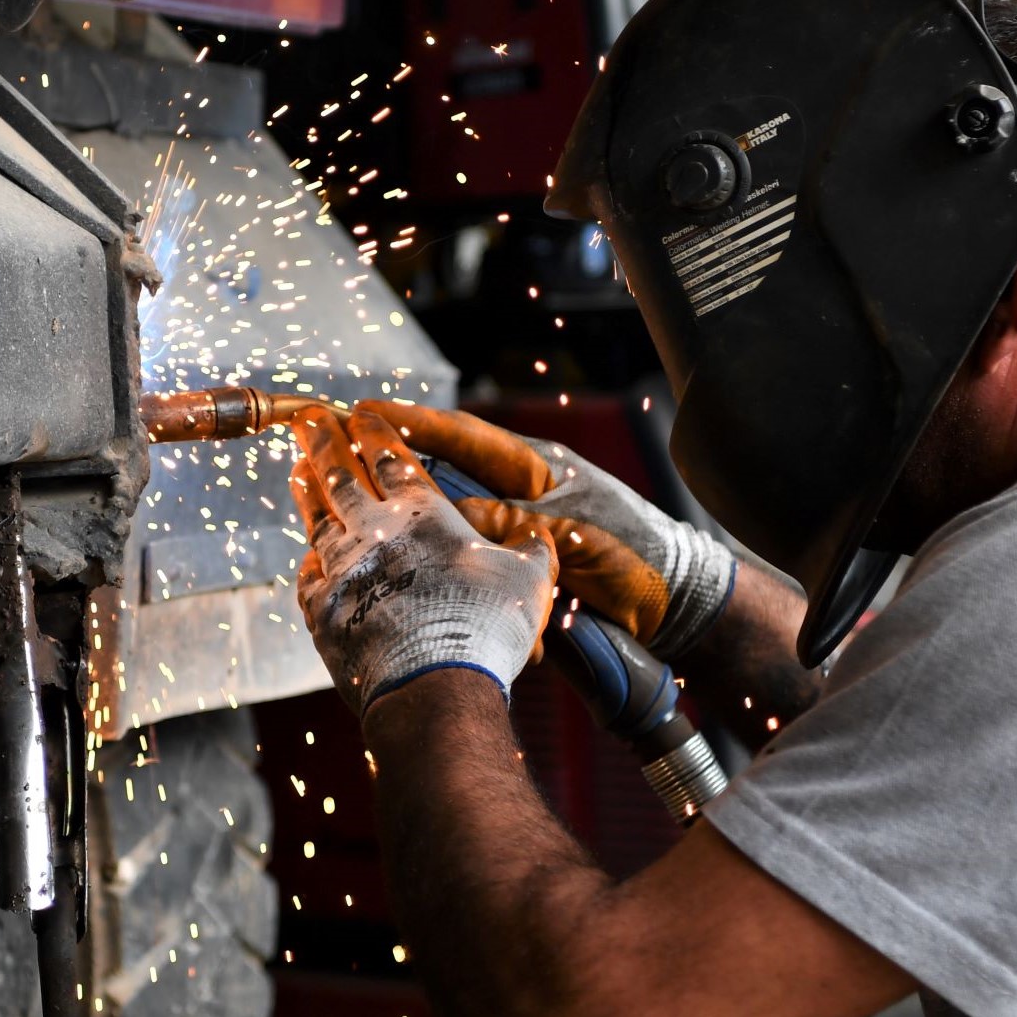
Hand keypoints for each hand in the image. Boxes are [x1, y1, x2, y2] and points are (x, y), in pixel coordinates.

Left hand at [289, 406, 557, 718]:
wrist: (434, 689)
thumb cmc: (486, 627)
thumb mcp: (530, 579)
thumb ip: (531, 548)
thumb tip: (537, 534)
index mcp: (423, 514)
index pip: (392, 457)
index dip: (375, 431)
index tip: (359, 411)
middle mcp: (374, 532)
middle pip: (340, 474)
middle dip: (323, 441)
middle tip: (306, 418)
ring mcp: (342, 570)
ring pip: (317, 519)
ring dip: (307, 490)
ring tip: (298, 469)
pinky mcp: (323, 612)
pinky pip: (308, 575)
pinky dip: (307, 558)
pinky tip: (306, 552)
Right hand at [355, 403, 737, 659]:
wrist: (674, 606)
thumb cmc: (637, 554)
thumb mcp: (573, 533)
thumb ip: (512, 523)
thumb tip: (452, 515)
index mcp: (535, 469)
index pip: (464, 437)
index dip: (414, 423)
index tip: (365, 410)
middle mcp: (518, 494)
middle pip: (443, 477)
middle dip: (397, 471)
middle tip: (342, 457)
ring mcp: (514, 531)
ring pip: (451, 529)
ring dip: (422, 537)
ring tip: (364, 527)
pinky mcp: (515, 571)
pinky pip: (472, 572)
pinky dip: (453, 583)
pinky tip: (421, 591)